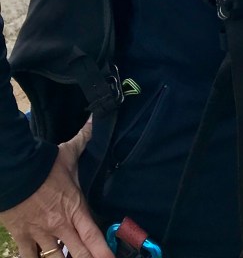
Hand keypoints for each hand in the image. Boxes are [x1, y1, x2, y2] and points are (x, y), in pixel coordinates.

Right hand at [0, 121, 111, 257]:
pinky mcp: (22, 236)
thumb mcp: (68, 153)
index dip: (104, 252)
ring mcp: (40, 234)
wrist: (15, 171)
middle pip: (78, 254)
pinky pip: (29, 257)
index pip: (94, 236)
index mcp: (75, 208)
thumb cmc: (44, 164)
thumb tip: (96, 122)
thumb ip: (84, 140)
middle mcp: (60, 226)